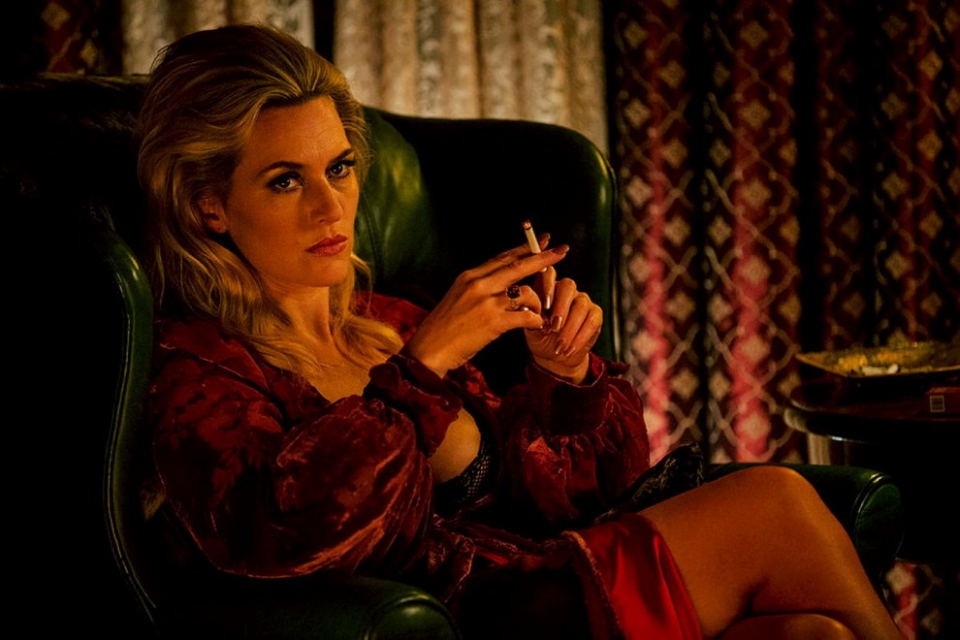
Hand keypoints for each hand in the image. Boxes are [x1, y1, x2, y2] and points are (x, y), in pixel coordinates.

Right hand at [404, 242, 569, 377]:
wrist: (429, 349)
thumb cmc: (444, 328)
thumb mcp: (458, 297)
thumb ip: (480, 287)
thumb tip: (503, 281)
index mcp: (470, 276)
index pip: (503, 257)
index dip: (526, 247)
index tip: (543, 239)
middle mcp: (479, 284)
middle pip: (519, 265)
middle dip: (544, 258)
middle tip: (562, 251)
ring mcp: (487, 303)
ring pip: (527, 292)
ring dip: (539, 303)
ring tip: (539, 314)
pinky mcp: (493, 322)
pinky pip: (527, 315)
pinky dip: (536, 320)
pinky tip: (536, 325)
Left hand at [525, 276, 602, 383]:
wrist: (555, 355)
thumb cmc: (540, 337)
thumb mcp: (531, 328)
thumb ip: (530, 317)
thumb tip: (527, 309)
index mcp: (547, 287)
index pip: (548, 274)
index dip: (547, 285)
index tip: (544, 305)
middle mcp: (566, 290)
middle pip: (568, 286)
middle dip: (561, 307)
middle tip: (554, 327)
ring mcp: (582, 300)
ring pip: (581, 305)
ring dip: (570, 328)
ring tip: (559, 346)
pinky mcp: (595, 314)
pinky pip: (592, 321)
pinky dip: (580, 337)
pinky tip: (569, 349)